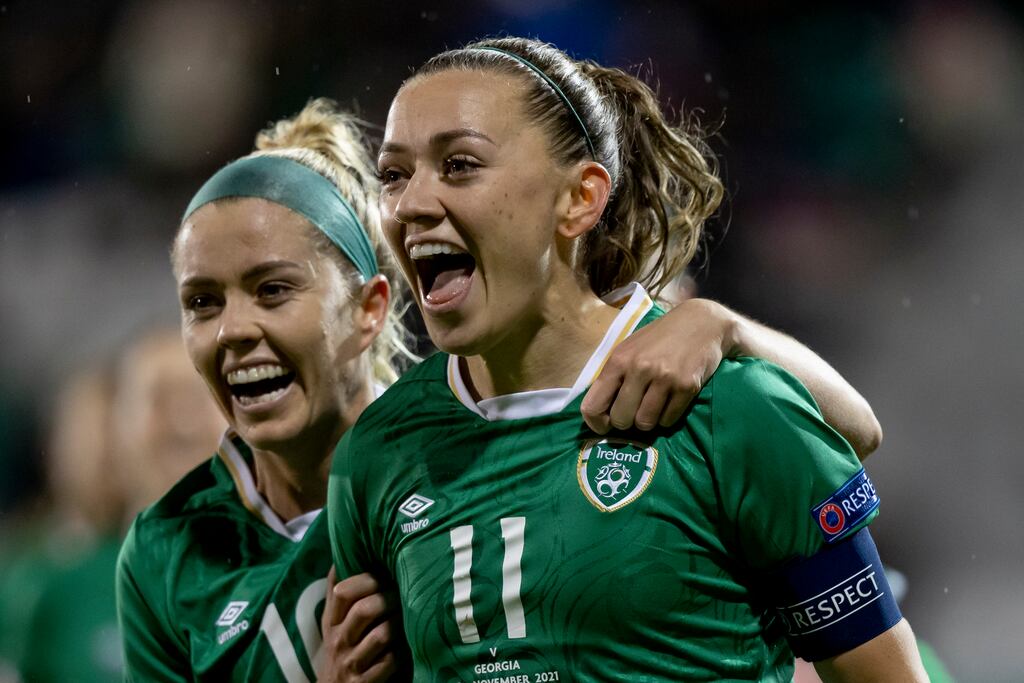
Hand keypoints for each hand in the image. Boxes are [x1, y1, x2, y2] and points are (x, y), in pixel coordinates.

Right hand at [319, 567, 400, 682]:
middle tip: (404, 593)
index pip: (341, 591)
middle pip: (364, 609)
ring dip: (399, 624)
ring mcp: (351, 662)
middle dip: (389, 598)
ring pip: (381, 634)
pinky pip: (390, 661)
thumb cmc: (342, 650)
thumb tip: (341, 555)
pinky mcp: (364, 682)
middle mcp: (339, 640)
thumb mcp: (334, 624)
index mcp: (331, 622)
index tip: (383, 573)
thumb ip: (340, 596)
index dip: (365, 578)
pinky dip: (403, 651)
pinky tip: (409, 645)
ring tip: (410, 617)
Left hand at [582, 298, 735, 433]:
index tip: (605, 425)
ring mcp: (664, 378)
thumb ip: (613, 377)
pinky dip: (667, 417)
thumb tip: (598, 412)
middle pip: (621, 420)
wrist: (701, 322)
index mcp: (618, 360)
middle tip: (634, 412)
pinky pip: (668, 420)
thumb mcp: (628, 349)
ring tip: (653, 405)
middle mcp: (639, 369)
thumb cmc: (659, 338)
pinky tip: (670, 401)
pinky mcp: (686, 386)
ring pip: (645, 423)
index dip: (596, 423)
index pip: (592, 406)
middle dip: (626, 422)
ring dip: (648, 420)